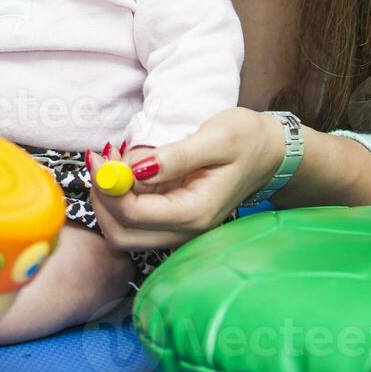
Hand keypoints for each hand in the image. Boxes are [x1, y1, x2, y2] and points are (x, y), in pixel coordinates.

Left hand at [87, 108, 284, 251]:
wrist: (269, 152)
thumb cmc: (246, 140)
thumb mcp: (217, 138)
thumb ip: (176, 156)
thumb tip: (135, 169)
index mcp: (195, 214)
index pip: (133, 215)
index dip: (108, 186)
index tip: (102, 155)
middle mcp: (184, 231)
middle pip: (121, 234)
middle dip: (102, 198)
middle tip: (101, 159)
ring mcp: (177, 228)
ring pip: (122, 231)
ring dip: (107, 198)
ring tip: (112, 159)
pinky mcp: (171, 219)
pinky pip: (133, 219)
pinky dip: (119, 196)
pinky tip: (124, 167)